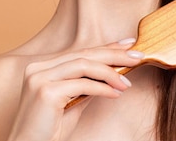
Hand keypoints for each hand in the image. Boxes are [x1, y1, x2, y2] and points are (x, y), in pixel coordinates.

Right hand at [7, 39, 142, 140]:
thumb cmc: (48, 131)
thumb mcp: (71, 103)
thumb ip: (86, 86)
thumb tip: (111, 74)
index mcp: (42, 67)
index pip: (80, 52)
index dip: (106, 46)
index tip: (128, 44)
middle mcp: (38, 68)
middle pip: (84, 54)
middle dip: (114, 54)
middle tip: (137, 55)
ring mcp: (40, 78)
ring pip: (84, 65)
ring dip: (110, 72)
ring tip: (127, 82)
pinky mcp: (46, 92)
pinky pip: (82, 85)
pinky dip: (102, 88)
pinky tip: (116, 93)